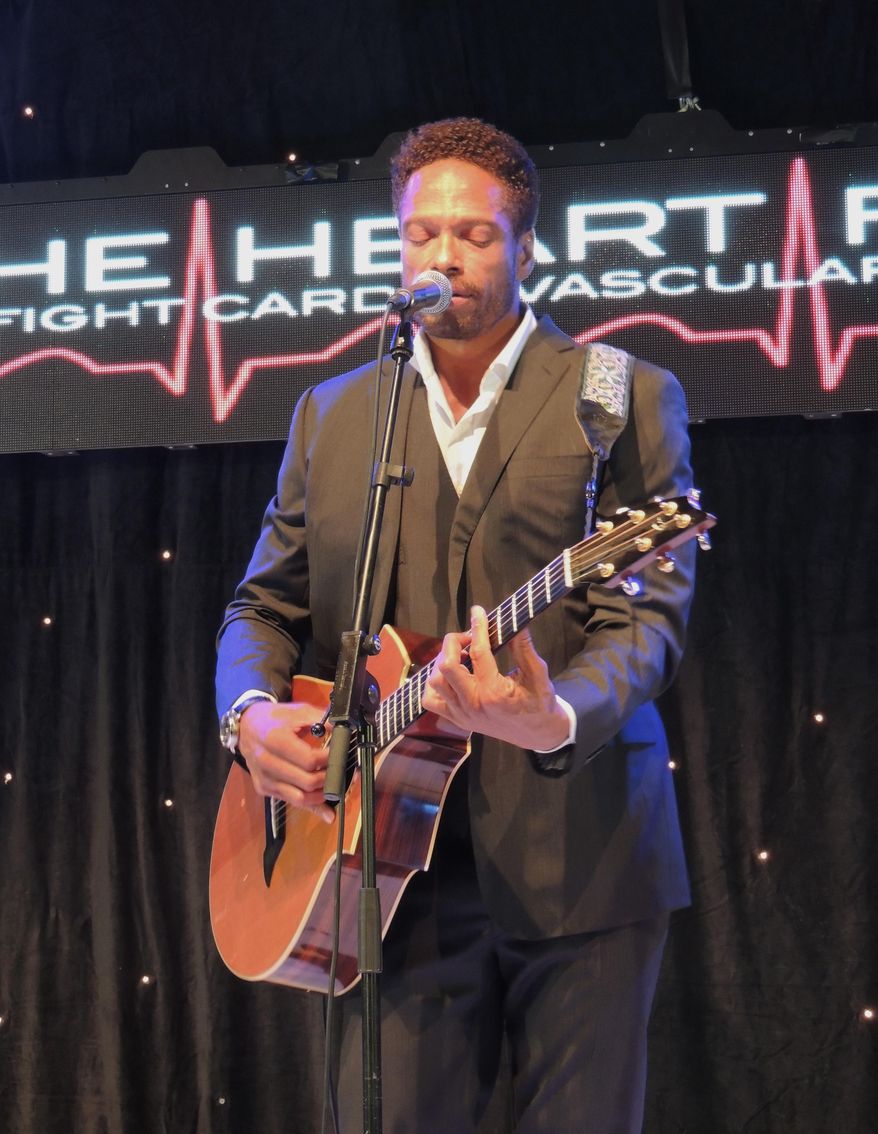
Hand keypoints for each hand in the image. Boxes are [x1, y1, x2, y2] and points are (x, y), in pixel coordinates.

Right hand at [237, 700, 334, 823]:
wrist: (246, 727)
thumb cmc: (274, 718)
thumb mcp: (298, 711)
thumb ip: (321, 720)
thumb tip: (343, 731)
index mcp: (274, 739)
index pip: (309, 760)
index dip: (329, 759)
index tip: (341, 754)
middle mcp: (266, 762)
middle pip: (307, 781)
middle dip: (330, 778)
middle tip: (342, 770)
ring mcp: (264, 779)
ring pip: (301, 797)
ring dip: (323, 794)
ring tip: (337, 785)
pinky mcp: (264, 788)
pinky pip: (292, 801)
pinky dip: (312, 805)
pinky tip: (328, 810)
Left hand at [421, 605, 570, 750]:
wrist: (537, 735)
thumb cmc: (540, 703)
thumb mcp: (538, 674)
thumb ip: (524, 648)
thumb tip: (517, 622)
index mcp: (494, 692)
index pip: (479, 652)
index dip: (478, 627)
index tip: (478, 611)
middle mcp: (473, 704)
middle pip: (447, 665)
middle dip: (454, 642)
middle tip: (469, 637)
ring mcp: (462, 714)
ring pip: (435, 682)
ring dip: (443, 662)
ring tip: (461, 655)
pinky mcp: (457, 720)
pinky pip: (431, 700)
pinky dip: (434, 684)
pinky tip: (450, 675)